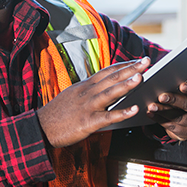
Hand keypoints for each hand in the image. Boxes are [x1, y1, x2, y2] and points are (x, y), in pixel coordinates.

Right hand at [37, 58, 151, 147]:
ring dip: (126, 84)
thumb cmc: (57, 114)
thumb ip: (89, 91)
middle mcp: (87, 93)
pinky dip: (122, 113)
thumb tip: (104, 87)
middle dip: (131, 68)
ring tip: (141, 77)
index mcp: (85, 86)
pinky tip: (135, 110)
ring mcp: (87, 106)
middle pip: (112, 77)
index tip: (138, 60)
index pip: (107, 71)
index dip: (124, 65)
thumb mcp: (72, 95)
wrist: (40, 127)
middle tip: (147, 61)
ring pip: (110, 93)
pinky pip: (108, 117)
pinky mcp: (87, 122)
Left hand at [147, 82, 186, 140]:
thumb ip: (185, 85)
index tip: (182, 85)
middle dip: (174, 100)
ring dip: (163, 111)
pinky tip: (151, 113)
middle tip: (162, 96)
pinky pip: (172, 127)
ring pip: (178, 118)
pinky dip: (159, 119)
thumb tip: (166, 78)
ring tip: (152, 106)